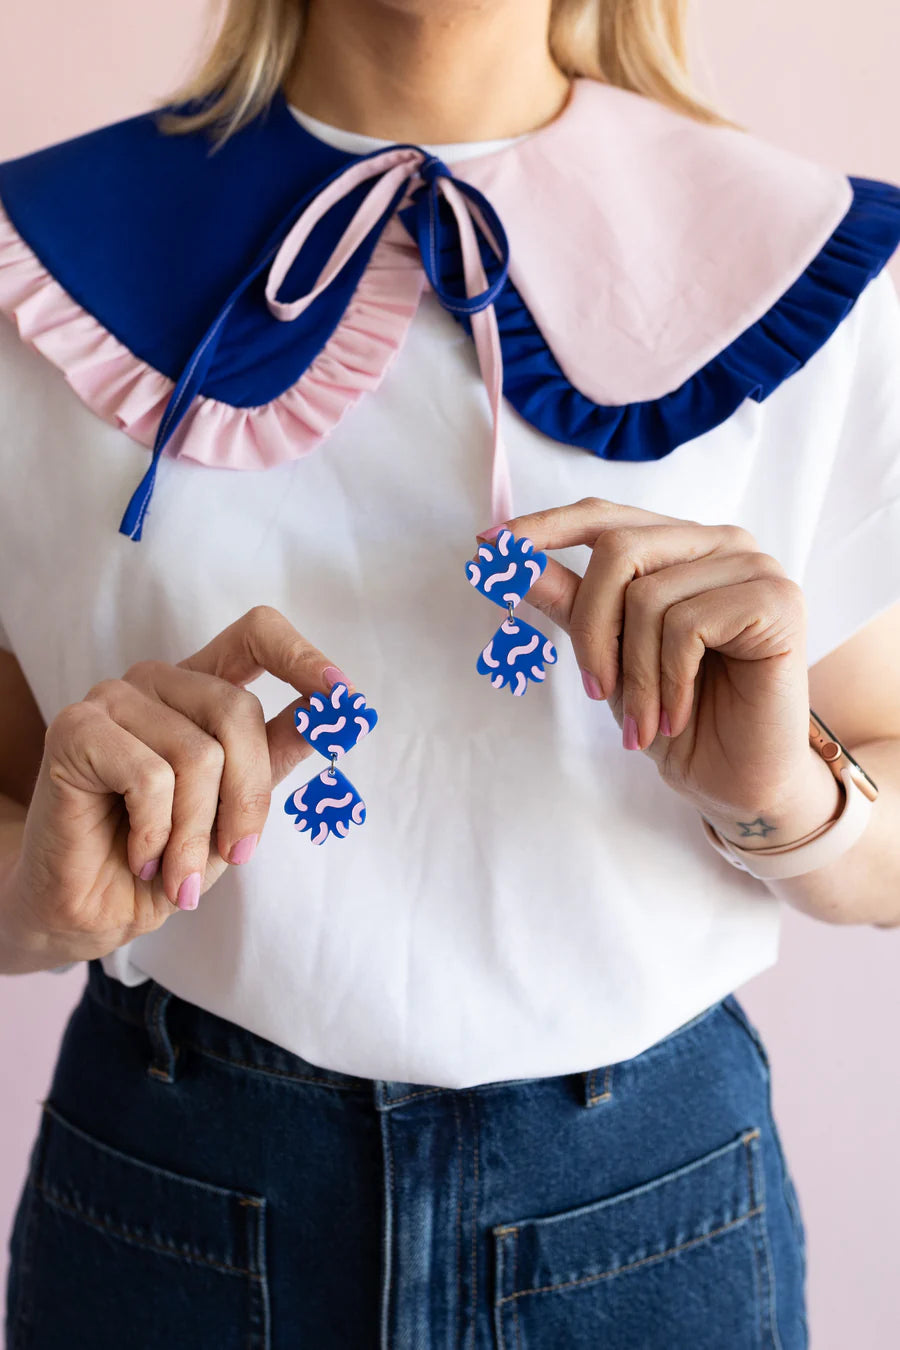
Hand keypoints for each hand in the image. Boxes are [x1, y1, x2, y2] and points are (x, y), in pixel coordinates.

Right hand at [2, 607, 353, 970]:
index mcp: (202, 689)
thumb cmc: (169, 854)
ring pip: (197, 754)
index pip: (256, 634)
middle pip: (237, 710)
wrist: (94, 910)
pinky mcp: (76, 729)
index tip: (343, 697)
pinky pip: (150, 778)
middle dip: (249, 796)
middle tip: (236, 854)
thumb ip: (279, 752)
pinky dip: (157, 833)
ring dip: (198, 832)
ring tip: (177, 869)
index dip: (302, 655)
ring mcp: (114, 699)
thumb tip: (341, 712)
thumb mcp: (240, 803)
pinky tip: (141, 855)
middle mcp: (159, 681)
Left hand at [474, 498, 818, 828]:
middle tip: (595, 692)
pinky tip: (677, 713)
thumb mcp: (607, 654)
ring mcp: (755, 567)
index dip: (544, 528)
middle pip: (619, 552)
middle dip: (591, 630)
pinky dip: (669, 680)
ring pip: (649, 596)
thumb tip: (503, 555)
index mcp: (682, 545)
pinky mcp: (777, 600)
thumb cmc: (674, 713)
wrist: (733, 779)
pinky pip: (687, 624)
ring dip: (633, 675)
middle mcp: (721, 543)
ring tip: (644, 721)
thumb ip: (567, 599)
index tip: (487, 546)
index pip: (604, 517)